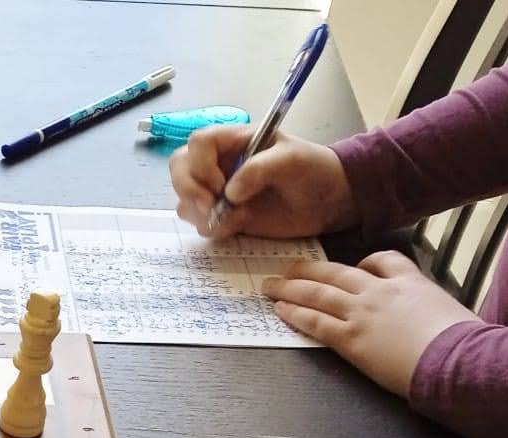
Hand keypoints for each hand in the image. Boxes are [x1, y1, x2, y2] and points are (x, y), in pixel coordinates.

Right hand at [171, 125, 356, 239]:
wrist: (328, 201)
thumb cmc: (312, 169)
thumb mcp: (291, 160)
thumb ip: (260, 169)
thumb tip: (230, 192)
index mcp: (233, 140)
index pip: (198, 144)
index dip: (200, 165)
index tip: (220, 184)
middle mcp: (220, 163)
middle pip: (179, 169)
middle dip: (190, 190)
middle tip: (212, 207)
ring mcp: (219, 191)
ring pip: (185, 199)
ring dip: (202, 212)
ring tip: (237, 217)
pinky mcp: (224, 215)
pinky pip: (200, 223)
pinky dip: (214, 227)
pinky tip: (240, 224)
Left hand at [264, 252, 480, 396]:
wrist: (457, 358)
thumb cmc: (463, 341)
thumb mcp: (452, 311)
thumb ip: (431, 308)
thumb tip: (429, 319)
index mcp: (410, 281)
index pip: (383, 260)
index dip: (364, 263)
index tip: (354, 267)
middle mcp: (381, 291)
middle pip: (337, 272)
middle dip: (309, 269)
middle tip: (288, 267)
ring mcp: (364, 314)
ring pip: (319, 293)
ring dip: (290, 287)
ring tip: (271, 285)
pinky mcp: (353, 339)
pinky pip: (317, 322)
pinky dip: (296, 314)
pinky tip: (281, 310)